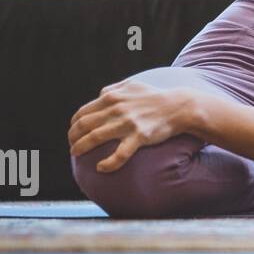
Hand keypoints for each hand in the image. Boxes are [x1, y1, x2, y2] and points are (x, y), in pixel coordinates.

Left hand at [68, 79, 197, 171]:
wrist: (180, 106)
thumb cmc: (156, 96)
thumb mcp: (133, 85)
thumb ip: (114, 89)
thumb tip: (99, 96)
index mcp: (112, 97)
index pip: (82, 112)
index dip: (73, 125)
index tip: (74, 133)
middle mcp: (117, 109)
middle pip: (84, 125)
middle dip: (72, 138)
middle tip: (72, 147)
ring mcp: (128, 123)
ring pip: (95, 138)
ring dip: (80, 148)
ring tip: (76, 155)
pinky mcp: (140, 136)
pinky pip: (120, 154)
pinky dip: (108, 163)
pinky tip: (101, 168)